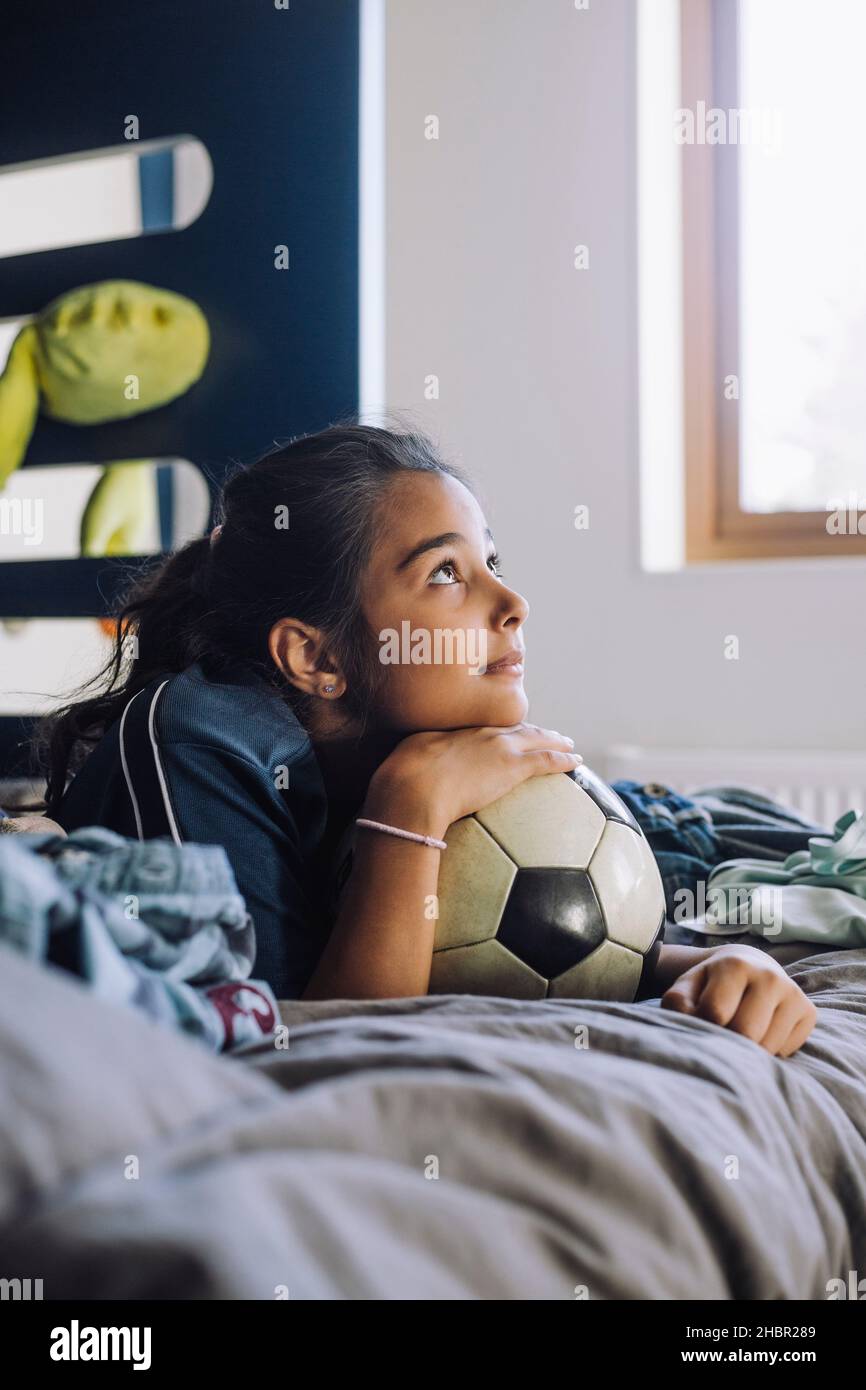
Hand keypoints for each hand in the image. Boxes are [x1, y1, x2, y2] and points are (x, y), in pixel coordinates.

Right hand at [364, 722, 582, 839]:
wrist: (413, 788)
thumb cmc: (403, 779)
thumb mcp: (408, 761)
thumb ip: (419, 761)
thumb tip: (413, 773)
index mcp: (458, 729)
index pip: (489, 726)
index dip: (505, 728)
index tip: (513, 731)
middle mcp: (481, 733)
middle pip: (517, 728)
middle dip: (536, 731)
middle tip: (552, 734)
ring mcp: (499, 747)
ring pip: (537, 740)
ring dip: (555, 741)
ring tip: (569, 745)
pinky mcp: (512, 767)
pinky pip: (547, 761)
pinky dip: (564, 760)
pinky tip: (576, 763)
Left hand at [660, 943, 817, 1056]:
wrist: (749, 967)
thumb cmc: (711, 984)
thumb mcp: (688, 987)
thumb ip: (678, 1002)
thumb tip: (689, 1020)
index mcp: (735, 965)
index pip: (715, 1013)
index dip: (702, 1025)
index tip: (699, 1022)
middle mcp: (769, 976)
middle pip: (745, 1033)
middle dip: (728, 1042)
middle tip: (720, 1035)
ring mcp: (793, 994)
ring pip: (767, 1047)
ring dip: (749, 1052)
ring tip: (739, 1033)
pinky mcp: (809, 1013)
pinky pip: (785, 1051)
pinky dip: (770, 1052)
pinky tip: (761, 1033)